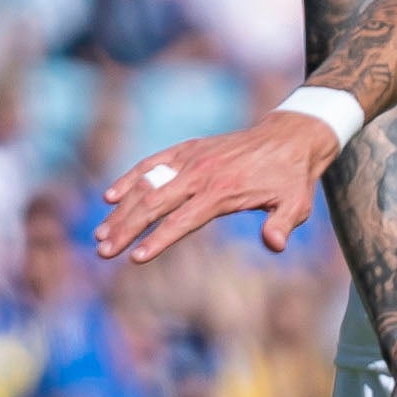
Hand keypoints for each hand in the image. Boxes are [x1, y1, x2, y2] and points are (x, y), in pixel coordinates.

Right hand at [96, 113, 341, 262]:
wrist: (290, 138)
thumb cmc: (291, 178)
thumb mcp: (296, 204)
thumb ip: (282, 224)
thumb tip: (274, 244)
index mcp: (222, 191)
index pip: (182, 220)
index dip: (159, 240)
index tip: (136, 258)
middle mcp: (200, 174)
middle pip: (155, 205)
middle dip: (127, 230)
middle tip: (103, 252)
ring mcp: (190, 159)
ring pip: (147, 185)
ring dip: (122, 211)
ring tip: (100, 235)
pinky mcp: (187, 150)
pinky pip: (152, 163)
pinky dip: (130, 178)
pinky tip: (110, 197)